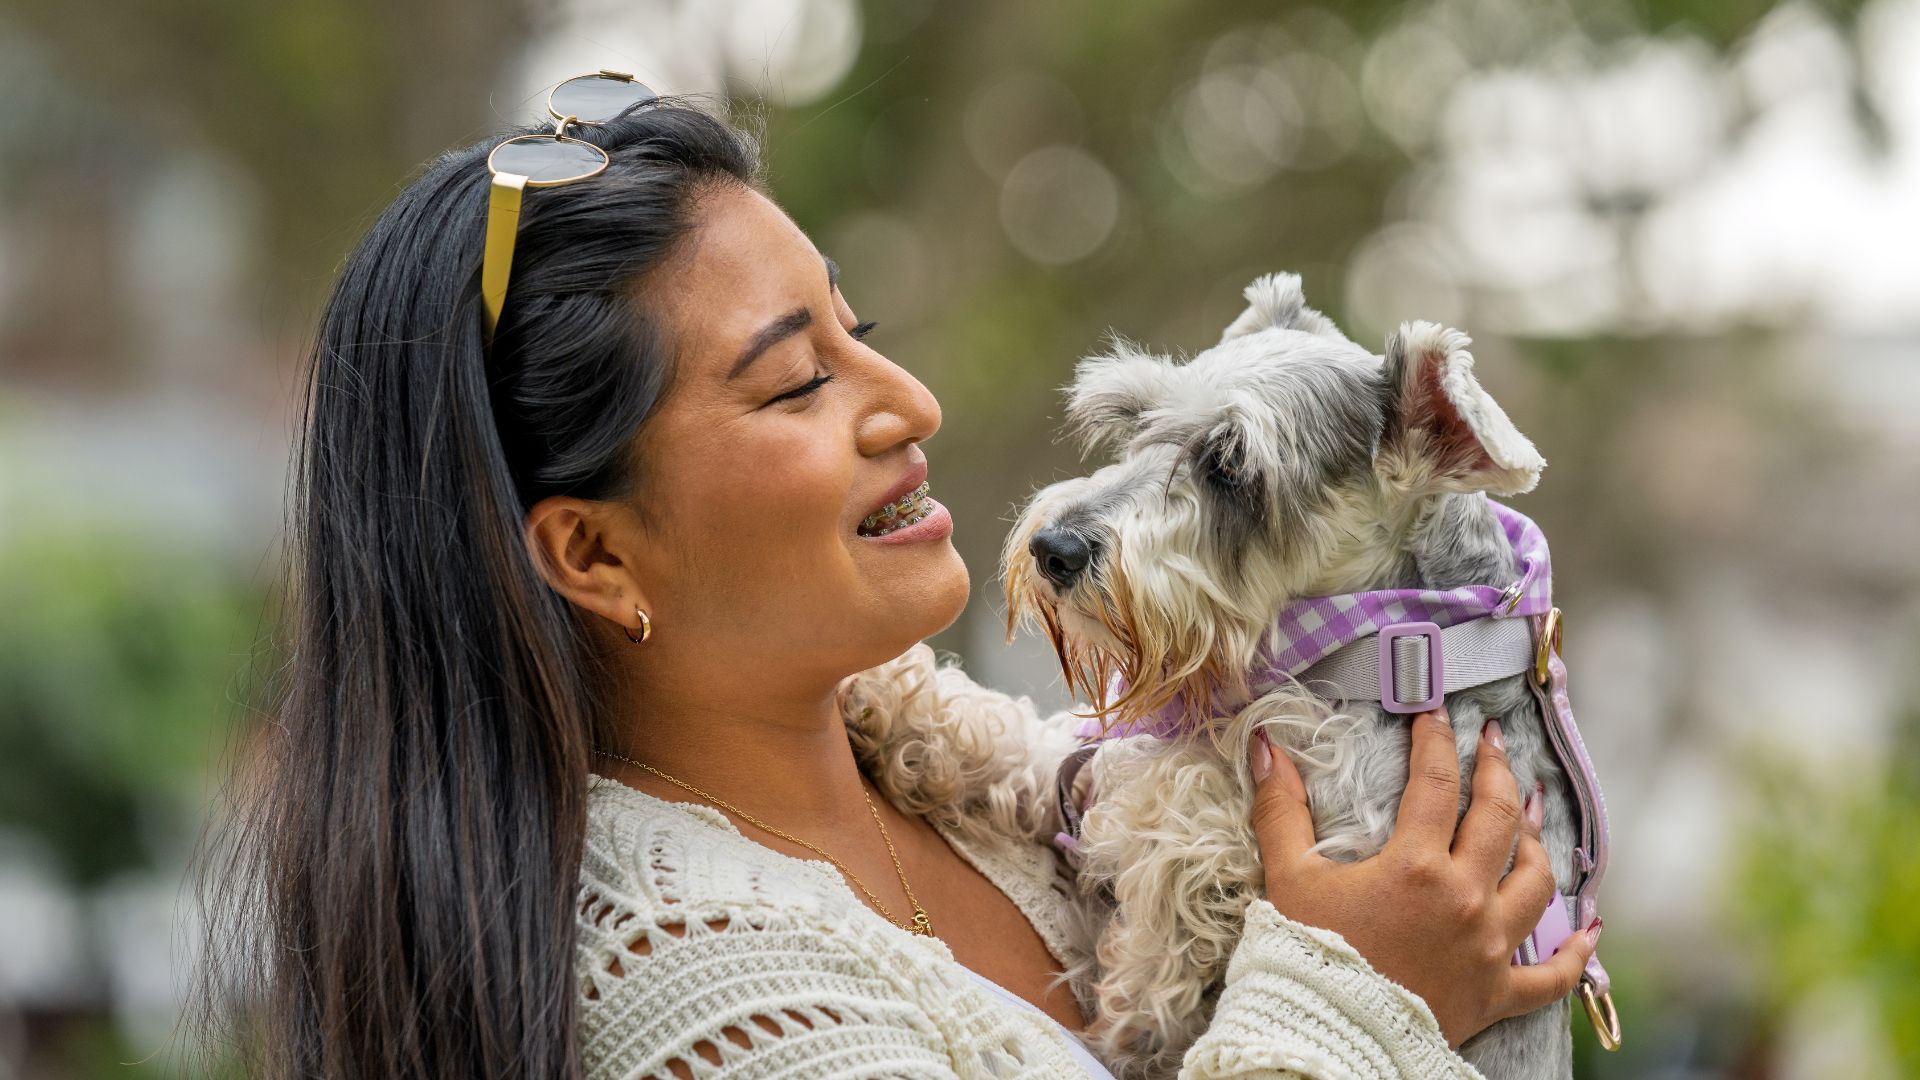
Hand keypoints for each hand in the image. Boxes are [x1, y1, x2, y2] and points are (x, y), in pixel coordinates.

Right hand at [1246, 710, 1600, 1047]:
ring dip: (1538, 841)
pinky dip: (1576, 952)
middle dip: (1498, 771)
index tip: (1434, 711)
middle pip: (1499, 818)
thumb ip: (1281, 810)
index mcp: (1415, 866)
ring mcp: (1488, 947)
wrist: (1326, 1038)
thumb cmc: (1305, 957)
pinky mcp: (1497, 993)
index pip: (1436, 782)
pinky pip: (1554, 975)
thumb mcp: (1287, 877)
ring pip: (1536, 882)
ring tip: (1531, 813)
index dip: (1435, 738)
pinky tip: (1592, 928)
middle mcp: (1464, 899)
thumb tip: (1265, 748)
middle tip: (1494, 742)